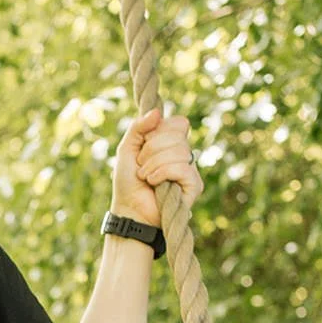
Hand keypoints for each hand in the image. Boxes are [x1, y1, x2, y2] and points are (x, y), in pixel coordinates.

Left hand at [110, 109, 203, 229]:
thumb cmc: (128, 182)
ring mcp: (191, 170)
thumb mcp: (127, 149)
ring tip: (145, 176)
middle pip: (178, 136)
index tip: (143, 146)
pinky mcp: (195, 185)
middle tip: (141, 165)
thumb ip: (138, 127)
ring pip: (180, 151)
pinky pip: (183, 168)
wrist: (129, 210)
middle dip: (151, 150)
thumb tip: (157, 112)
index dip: (159, 131)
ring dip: (154, 164)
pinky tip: (154, 183)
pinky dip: (163, 173)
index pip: (179, 123)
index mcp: (172, 143)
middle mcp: (184, 155)